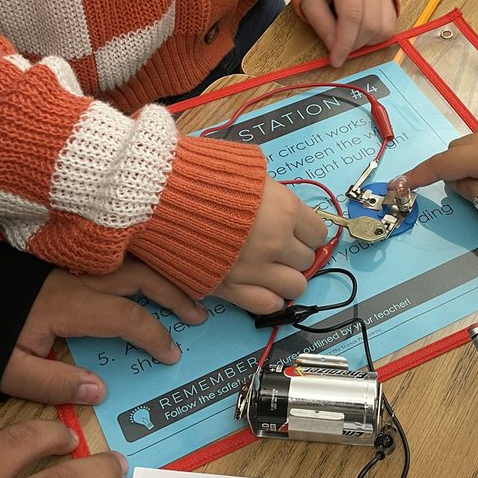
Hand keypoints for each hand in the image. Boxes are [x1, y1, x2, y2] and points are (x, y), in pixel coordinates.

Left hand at [0, 259, 208, 405]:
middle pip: (142, 278)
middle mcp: (80, 279)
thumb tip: (99, 390)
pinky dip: (140, 263)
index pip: (128, 317)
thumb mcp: (7, 367)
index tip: (171, 354)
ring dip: (162, 275)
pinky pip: (115, 256)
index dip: (156, 336)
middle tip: (199, 314)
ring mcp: (74, 265)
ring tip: (184, 289)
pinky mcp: (66, 260)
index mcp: (71, 304)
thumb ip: (53, 382)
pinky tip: (147, 273)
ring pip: (132, 260)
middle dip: (175, 295)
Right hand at [213, 177, 327, 313]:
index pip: (319, 233)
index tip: (299, 231)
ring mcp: (253, 269)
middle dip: (295, 253)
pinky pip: (268, 305)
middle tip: (280, 246)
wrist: (158, 197)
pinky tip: (261, 286)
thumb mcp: (248, 172)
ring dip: (287, 277)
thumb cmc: (200, 176)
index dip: (308, 231)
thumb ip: (273, 194)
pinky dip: (270, 298)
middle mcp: (274, 243)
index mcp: (284, 210)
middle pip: (307, 260)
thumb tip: (285, 207)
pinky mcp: (229, 288)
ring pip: (296, 286)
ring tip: (272, 268)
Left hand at [300, 0, 396, 67]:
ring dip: (367, 41)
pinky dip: (376, 34)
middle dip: (354, 44)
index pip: (352, 14)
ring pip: (385, 26)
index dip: (344, 42)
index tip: (335, 60)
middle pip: (371, 24)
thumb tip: (335, 49)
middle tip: (338, 47)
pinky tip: (360, 30)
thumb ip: (320, 22)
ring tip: (349, 36)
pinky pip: (390, 22)